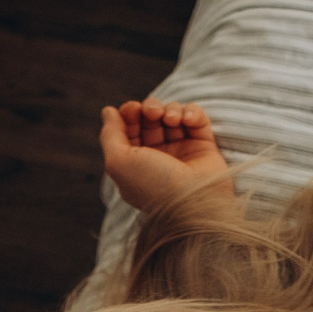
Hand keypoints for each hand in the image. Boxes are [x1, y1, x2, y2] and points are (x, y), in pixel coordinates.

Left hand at [99, 98, 229, 213]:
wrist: (194, 203)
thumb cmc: (153, 185)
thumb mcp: (118, 162)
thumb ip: (109, 135)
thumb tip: (108, 111)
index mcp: (136, 164)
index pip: (129, 129)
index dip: (129, 114)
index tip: (132, 110)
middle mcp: (158, 157)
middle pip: (150, 118)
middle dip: (149, 108)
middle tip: (152, 113)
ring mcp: (182, 152)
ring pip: (172, 115)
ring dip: (170, 110)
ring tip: (171, 120)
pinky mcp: (204, 147)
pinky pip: (196, 118)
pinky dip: (192, 112)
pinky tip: (187, 120)